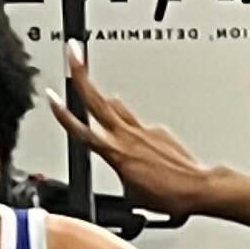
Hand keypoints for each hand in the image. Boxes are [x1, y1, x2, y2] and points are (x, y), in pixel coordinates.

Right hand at [49, 48, 220, 219]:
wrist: (197, 188)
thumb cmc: (166, 196)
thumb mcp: (131, 193)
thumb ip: (121, 173)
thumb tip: (122, 169)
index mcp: (115, 153)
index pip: (82, 131)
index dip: (64, 115)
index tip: (53, 97)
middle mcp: (127, 136)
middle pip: (97, 100)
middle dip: (82, 74)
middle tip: (73, 52)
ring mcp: (144, 130)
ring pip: (117, 108)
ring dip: (105, 99)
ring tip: (96, 90)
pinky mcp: (159, 131)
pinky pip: (139, 125)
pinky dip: (134, 130)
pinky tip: (140, 143)